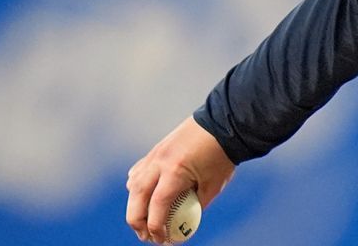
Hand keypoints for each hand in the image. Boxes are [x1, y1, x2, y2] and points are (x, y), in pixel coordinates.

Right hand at [126, 116, 234, 243]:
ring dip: (134, 204)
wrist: (223, 124)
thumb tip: (184, 223)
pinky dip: (137, 186)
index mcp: (175, 172)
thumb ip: (196, 205)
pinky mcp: (157, 149)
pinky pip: (139, 170)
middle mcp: (160, 162)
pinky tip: (143, 195)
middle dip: (137, 221)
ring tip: (143, 220)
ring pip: (134, 184)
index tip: (161, 239)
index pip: (157, 206)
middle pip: (137, 197)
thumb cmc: (222, 156)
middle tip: (145, 236)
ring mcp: (156, 154)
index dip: (156, 227)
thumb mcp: (213, 186)